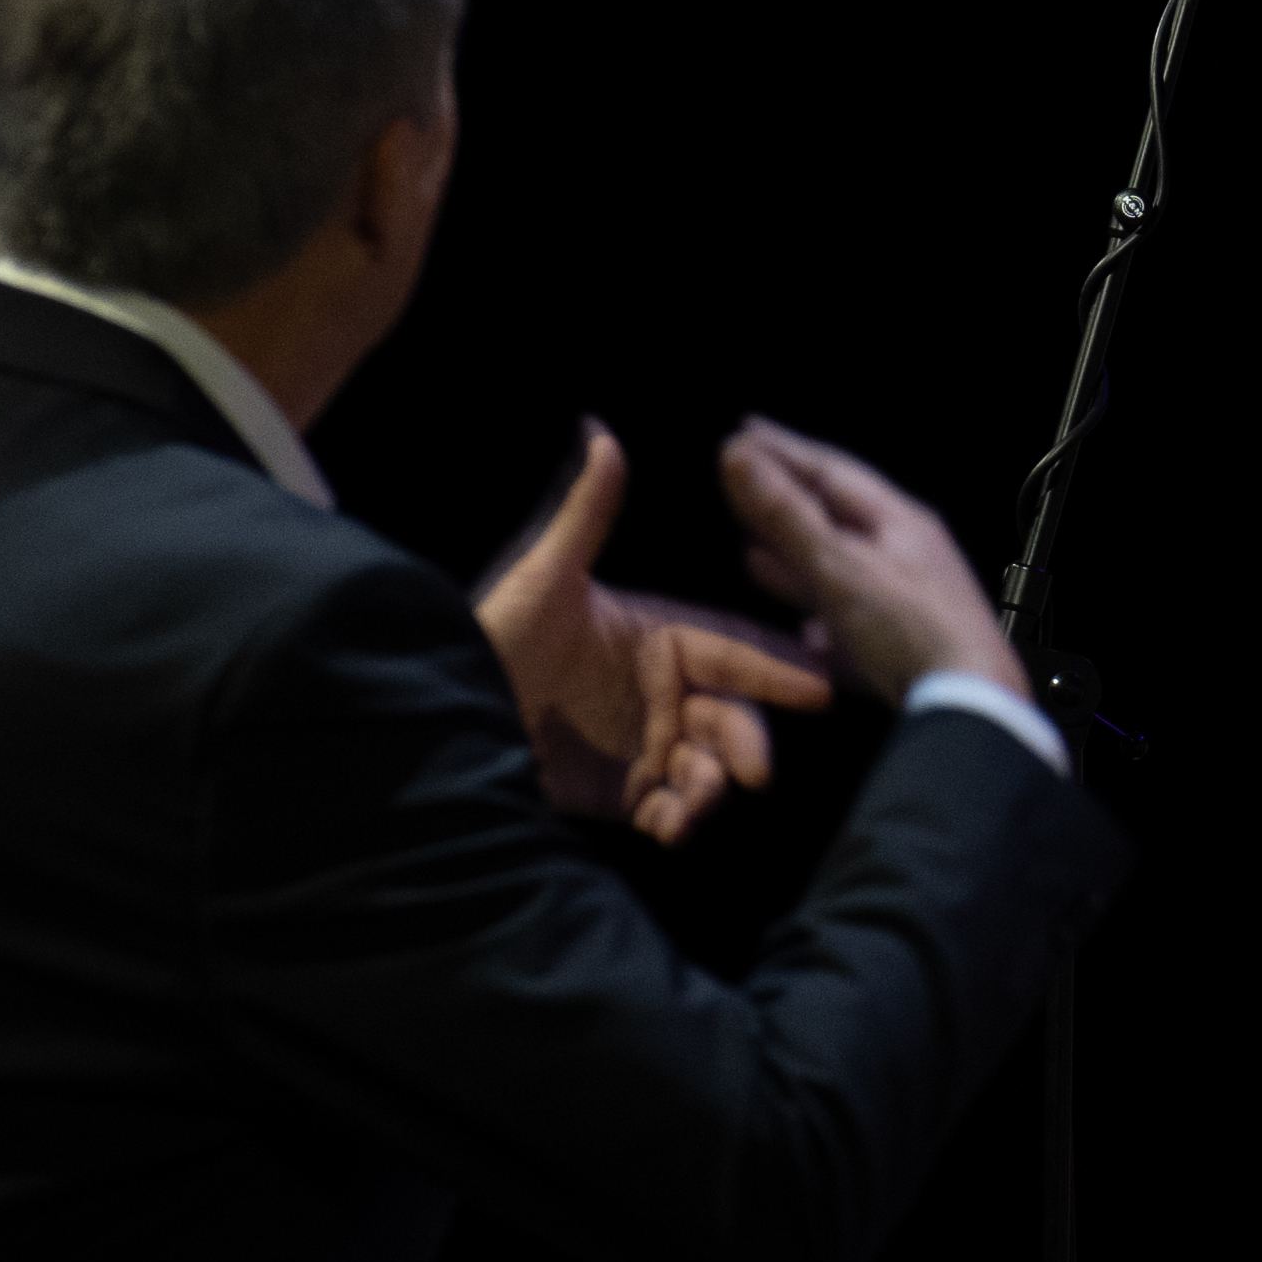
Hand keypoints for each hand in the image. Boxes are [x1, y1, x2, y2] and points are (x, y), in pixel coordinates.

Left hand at [480, 423, 825, 839]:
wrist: (442, 717)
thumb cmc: (494, 637)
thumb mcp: (542, 575)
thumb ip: (583, 512)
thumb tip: (600, 433)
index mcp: (654, 640)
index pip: (729, 650)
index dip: (774, 669)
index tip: (818, 690)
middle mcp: (659, 693)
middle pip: (731, 718)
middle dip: (748, 745)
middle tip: (755, 774)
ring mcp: (643, 745)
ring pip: (708, 769)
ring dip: (711, 789)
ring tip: (687, 807)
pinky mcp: (622, 793)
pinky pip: (672, 810)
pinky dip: (680, 821)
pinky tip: (667, 828)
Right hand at [714, 416, 1017, 704]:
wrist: (971, 705)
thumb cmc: (916, 634)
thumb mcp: (838, 566)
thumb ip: (786, 515)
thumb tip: (740, 459)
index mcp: (900, 523)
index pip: (832, 470)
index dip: (783, 450)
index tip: (745, 433)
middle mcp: (908, 554)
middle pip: (836, 515)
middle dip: (786, 499)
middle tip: (747, 481)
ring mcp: (909, 600)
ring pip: (841, 567)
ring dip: (796, 556)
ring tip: (754, 546)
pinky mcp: (906, 646)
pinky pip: (851, 620)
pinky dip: (819, 616)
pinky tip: (803, 630)